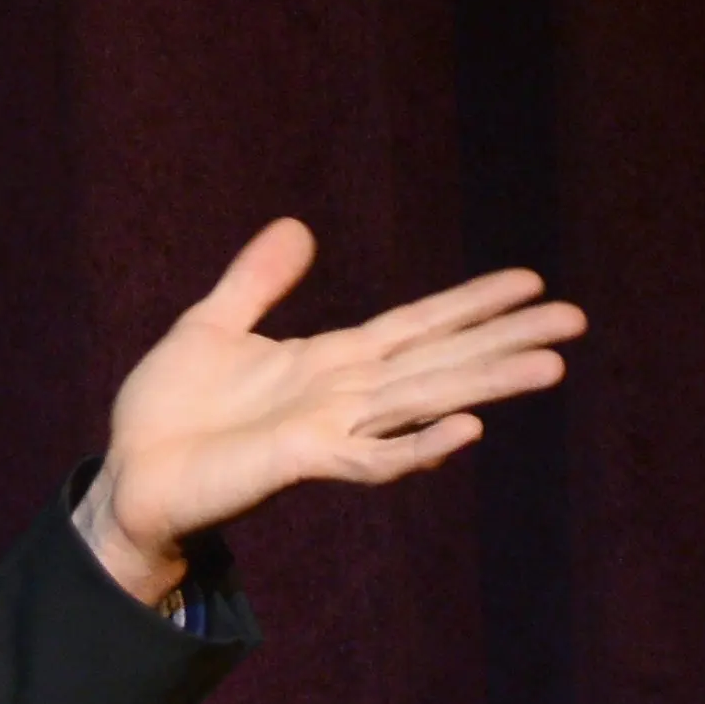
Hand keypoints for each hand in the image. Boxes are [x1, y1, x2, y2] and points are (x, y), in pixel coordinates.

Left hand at [85, 219, 584, 600]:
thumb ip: (256, 283)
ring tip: (550, 367)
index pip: (417, 325)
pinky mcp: (305, 462)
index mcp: (329, 361)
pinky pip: (375, 457)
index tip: (529, 281)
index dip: (471, 303)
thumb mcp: (209, 327)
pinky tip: (467, 429)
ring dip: (486, 385)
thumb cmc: (166, 412)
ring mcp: (330, 430)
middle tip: (575, 321)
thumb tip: (297, 227)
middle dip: (506, 340)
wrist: (128, 476)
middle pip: (441, 359)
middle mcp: (344, 394)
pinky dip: (419, 444)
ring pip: (425, 401)